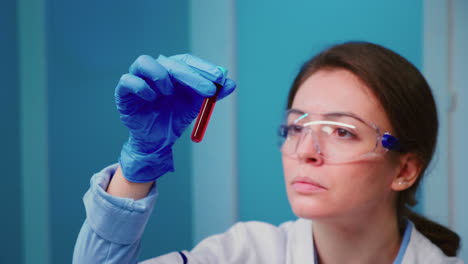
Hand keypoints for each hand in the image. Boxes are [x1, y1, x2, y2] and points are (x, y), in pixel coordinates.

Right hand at [115, 54, 235, 182]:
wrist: (157, 142)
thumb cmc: (175, 119)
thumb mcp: (196, 106)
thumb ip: (212, 94)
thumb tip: (232, 84)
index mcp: (172, 70)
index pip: (186, 60)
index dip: (203, 67)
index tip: (219, 77)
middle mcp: (155, 71)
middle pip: (171, 62)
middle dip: (191, 75)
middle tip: (208, 90)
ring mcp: (138, 79)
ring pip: (144, 62)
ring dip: (161, 75)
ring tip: (169, 93)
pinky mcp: (123, 93)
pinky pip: (128, 80)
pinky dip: (142, 87)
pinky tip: (152, 98)